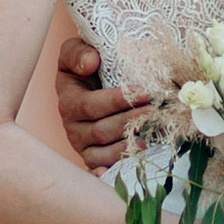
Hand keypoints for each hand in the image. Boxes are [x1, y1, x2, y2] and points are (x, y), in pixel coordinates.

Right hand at [57, 33, 148, 174]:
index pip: (91, 105)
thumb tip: (91, 61)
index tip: (144, 92)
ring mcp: (82, 146)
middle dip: (129, 122)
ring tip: (152, 132)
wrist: (90, 83)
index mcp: (68, 100)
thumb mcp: (76, 52)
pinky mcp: (93, 159)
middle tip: (154, 111)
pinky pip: (102, 168)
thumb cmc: (87, 67)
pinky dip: (113, 170)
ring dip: (128, 144)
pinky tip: (130, 167)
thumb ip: (78, 53)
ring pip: (103, 152)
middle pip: (100, 131)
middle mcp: (72, 127)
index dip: (117, 101)